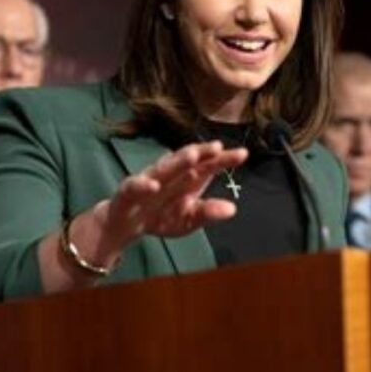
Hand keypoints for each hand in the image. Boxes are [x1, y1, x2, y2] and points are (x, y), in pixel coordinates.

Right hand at [99, 141, 247, 244]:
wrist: (127, 224)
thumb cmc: (161, 215)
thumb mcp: (188, 219)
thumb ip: (208, 212)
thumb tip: (232, 209)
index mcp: (188, 178)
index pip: (208, 165)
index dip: (224, 159)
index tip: (243, 154)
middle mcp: (170, 174)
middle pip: (187, 160)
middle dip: (202, 152)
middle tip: (217, 147)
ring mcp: (149, 180)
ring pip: (164, 168)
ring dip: (177, 162)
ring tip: (192, 156)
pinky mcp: (129, 191)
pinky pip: (137, 186)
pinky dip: (144, 185)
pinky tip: (154, 185)